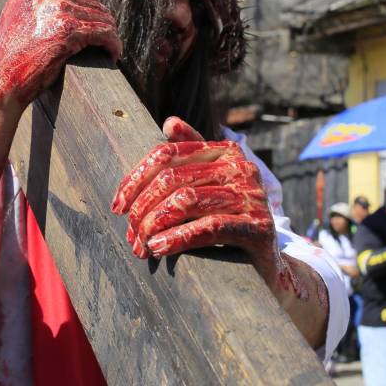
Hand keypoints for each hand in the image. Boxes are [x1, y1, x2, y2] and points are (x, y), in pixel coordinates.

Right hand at [0, 0, 121, 106]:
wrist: (2, 78)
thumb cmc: (11, 51)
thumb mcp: (17, 11)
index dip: (90, 10)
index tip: (91, 27)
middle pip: (95, 4)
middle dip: (102, 24)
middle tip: (103, 43)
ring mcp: (59, 10)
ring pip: (103, 18)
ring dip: (110, 36)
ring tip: (109, 49)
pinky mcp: (69, 32)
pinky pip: (105, 34)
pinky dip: (113, 45)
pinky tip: (113, 55)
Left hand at [111, 117, 282, 284]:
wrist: (269, 263)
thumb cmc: (229, 221)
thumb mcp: (207, 185)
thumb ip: (190, 154)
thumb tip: (169, 122)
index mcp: (225, 151)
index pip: (167, 154)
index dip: (136, 179)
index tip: (117, 206)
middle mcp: (241, 167)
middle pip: (172, 179)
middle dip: (142, 208)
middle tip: (129, 235)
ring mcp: (252, 195)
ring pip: (186, 201)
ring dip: (154, 225)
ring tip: (140, 245)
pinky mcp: (259, 226)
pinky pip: (209, 227)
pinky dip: (178, 238)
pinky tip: (158, 248)